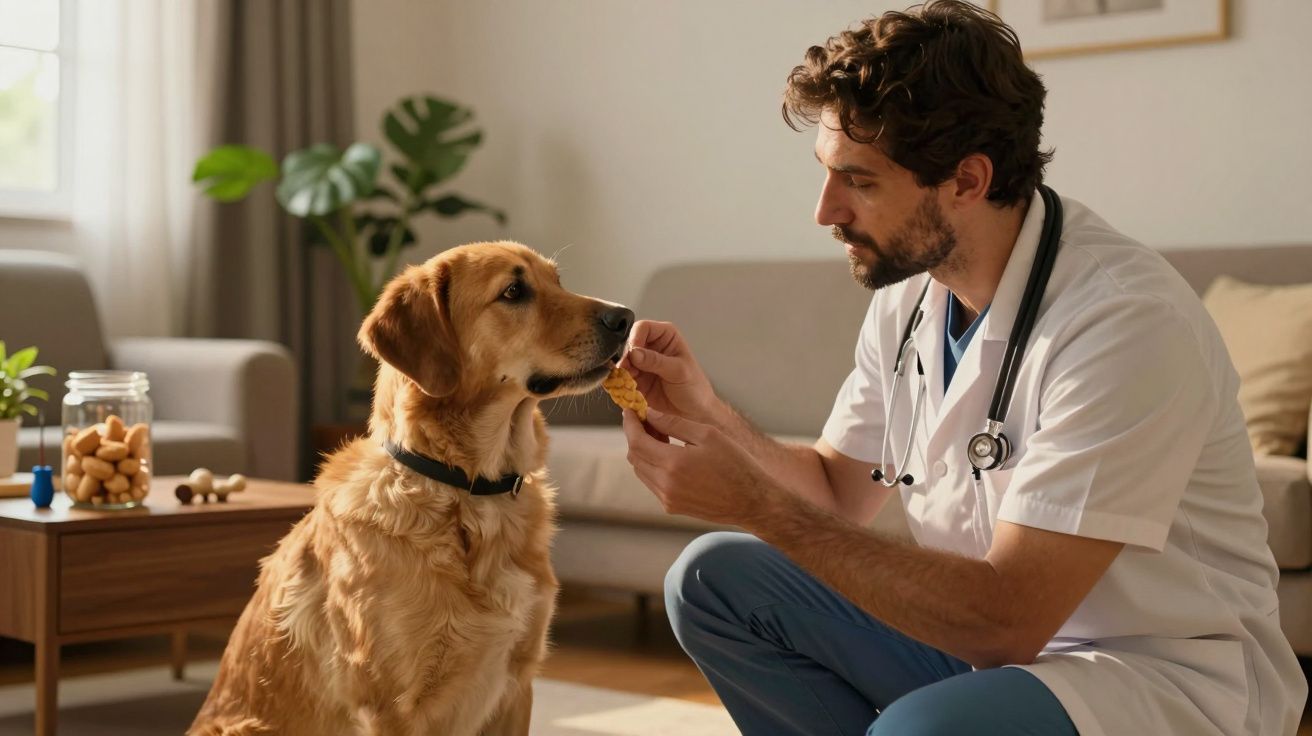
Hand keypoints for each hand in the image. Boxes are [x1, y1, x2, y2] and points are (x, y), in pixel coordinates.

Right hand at [620, 320, 720, 426]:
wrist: (695, 412)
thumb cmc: (694, 387)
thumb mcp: (679, 371)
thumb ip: (657, 361)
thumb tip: (634, 353)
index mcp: (666, 336)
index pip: (643, 328)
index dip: (635, 338)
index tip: (633, 352)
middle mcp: (651, 347)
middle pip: (629, 344)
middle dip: (626, 357)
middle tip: (626, 369)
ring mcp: (642, 364)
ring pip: (623, 361)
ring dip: (622, 371)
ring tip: (627, 380)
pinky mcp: (636, 380)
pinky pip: (622, 378)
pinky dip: (619, 382)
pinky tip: (624, 387)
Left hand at [621, 407, 780, 527]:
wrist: (751, 501)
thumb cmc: (736, 464)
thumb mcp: (708, 435)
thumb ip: (674, 423)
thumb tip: (650, 414)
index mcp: (673, 464)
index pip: (636, 441)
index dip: (630, 424)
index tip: (629, 411)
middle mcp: (665, 485)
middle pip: (634, 456)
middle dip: (636, 436)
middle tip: (647, 420)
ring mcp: (667, 499)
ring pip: (641, 470)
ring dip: (644, 452)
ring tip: (661, 436)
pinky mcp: (672, 507)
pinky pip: (652, 483)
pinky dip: (653, 466)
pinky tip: (669, 456)